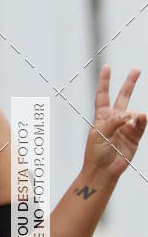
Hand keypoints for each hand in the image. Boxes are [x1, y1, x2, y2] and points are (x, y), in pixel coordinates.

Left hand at [84, 66, 146, 180]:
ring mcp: (126, 126)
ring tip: (129, 122)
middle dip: (130, 83)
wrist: (103, 170)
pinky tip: (140, 118)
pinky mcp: (135, 136)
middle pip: (123, 96)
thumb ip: (114, 121)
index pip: (103, 95)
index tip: (107, 67)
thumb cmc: (96, 152)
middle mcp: (115, 118)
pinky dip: (141, 120)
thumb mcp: (99, 133)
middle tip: (136, 70)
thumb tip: (131, 114)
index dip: (105, 81)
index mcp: (101, 116)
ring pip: (134, 112)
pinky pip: (141, 124)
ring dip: (133, 115)